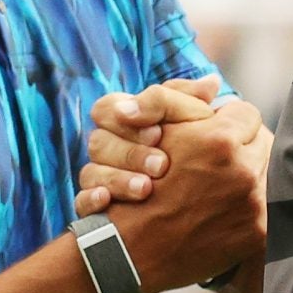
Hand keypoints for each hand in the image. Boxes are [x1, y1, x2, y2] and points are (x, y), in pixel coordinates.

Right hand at [74, 77, 219, 209]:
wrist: (193, 202)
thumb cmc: (191, 151)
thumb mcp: (194, 123)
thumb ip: (194, 102)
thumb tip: (212, 83)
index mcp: (122, 120)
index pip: (106, 108)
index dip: (125, 119)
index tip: (157, 132)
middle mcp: (107, 147)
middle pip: (98, 142)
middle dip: (130, 154)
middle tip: (162, 165)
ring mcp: (100, 178)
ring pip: (90, 173)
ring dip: (117, 179)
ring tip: (146, 188)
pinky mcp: (96, 209)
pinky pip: (81, 202)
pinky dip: (91, 200)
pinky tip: (106, 200)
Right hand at [77, 93, 270, 292]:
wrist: (132, 252)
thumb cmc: (138, 188)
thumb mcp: (154, 134)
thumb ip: (183, 101)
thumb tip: (214, 82)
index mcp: (219, 140)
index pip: (245, 113)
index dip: (228, 121)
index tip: (217, 133)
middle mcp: (243, 171)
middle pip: (264, 141)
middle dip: (245, 146)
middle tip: (223, 159)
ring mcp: (254, 203)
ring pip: (270, 171)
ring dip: (253, 172)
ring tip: (228, 182)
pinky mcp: (258, 231)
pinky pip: (271, 205)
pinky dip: (254, 202)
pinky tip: (233, 205)